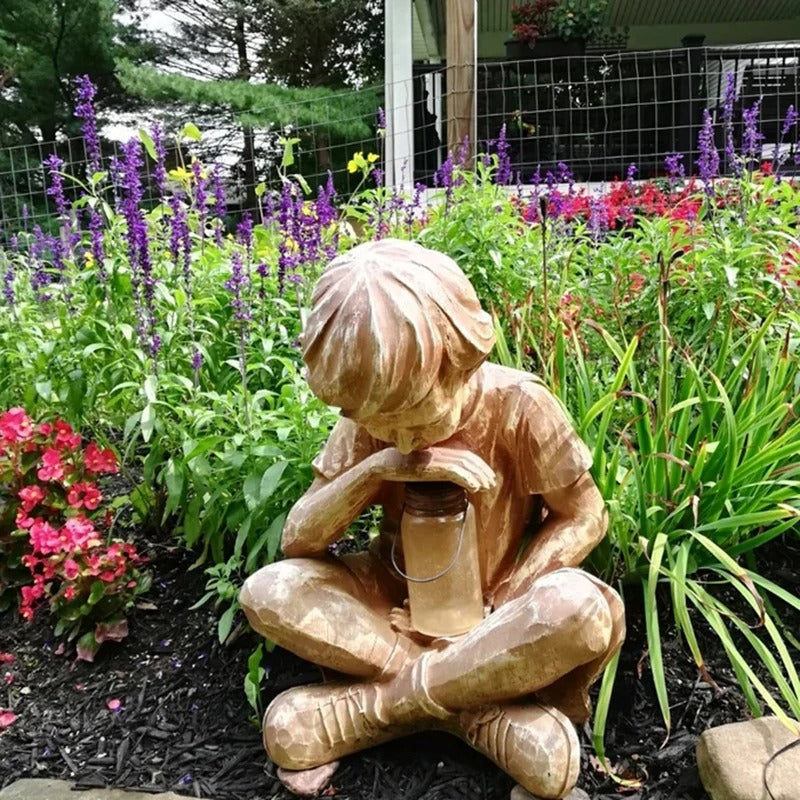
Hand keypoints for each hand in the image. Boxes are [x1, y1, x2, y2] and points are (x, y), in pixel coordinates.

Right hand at [367, 446, 495, 492]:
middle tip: (491, 483)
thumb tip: (448, 476)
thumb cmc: (398, 468)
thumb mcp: (420, 466)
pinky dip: (467, 479)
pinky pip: (454, 473)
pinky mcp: (430, 468)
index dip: (477, 464)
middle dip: (482, 471)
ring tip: (486, 487)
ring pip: (463, 466)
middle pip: (467, 459)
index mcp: (437, 449)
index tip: (486, 475)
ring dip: (478, 477)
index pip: (463, 454)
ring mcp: (434, 458)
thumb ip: (434, 467)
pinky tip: (474, 488)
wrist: (381, 468)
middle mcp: (438, 451)